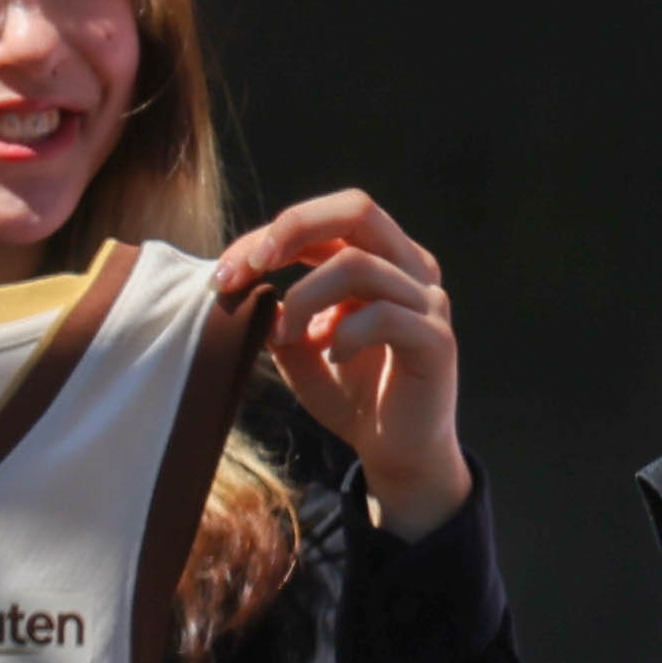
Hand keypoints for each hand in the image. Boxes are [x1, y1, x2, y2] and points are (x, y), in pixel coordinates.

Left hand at [229, 192, 471, 535]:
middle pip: (356, 209)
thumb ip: (277, 312)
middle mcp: (409, 268)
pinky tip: (333, 357)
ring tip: (284, 334)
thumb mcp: (299, 348)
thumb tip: (242, 286)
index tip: (225, 276)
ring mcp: (427, 301)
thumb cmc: (353, 394)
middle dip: (293, 228)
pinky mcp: (436, 340)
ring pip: (359, 265)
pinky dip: (345, 334)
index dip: (271, 235)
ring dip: (305, 295)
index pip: (324, 221)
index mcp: (379, 258)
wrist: (399, 453)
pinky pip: (385, 316)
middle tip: (251, 266)